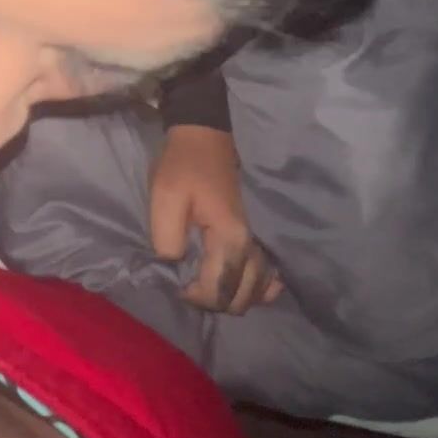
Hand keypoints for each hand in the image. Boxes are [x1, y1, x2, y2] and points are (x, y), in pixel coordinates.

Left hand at [149, 125, 281, 314]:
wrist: (207, 136)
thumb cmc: (184, 166)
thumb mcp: (165, 198)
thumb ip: (166, 240)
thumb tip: (174, 270)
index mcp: (231, 238)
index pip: (219, 292)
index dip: (195, 298)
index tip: (177, 283)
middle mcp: (255, 246)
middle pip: (242, 299)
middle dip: (214, 301)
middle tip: (191, 285)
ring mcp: (264, 242)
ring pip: (260, 292)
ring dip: (235, 297)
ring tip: (211, 284)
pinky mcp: (265, 236)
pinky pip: (272, 277)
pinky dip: (259, 287)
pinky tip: (238, 281)